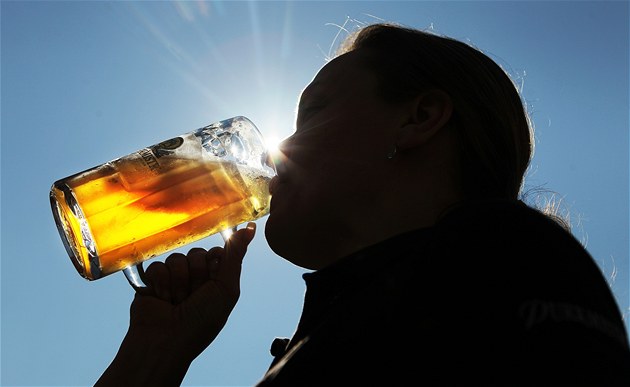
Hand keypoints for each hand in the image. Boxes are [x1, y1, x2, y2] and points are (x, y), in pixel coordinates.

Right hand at [96, 222, 255, 385]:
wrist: (165, 341)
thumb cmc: (201, 322)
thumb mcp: (226, 288)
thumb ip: (236, 256)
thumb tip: (251, 228)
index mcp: (216, 280)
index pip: (217, 252)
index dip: (214, 263)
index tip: (212, 279)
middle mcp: (195, 277)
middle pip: (197, 254)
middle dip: (195, 275)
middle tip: (192, 296)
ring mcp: (174, 278)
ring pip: (177, 258)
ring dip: (178, 282)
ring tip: (176, 301)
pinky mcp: (153, 279)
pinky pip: (158, 265)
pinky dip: (160, 283)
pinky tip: (162, 300)